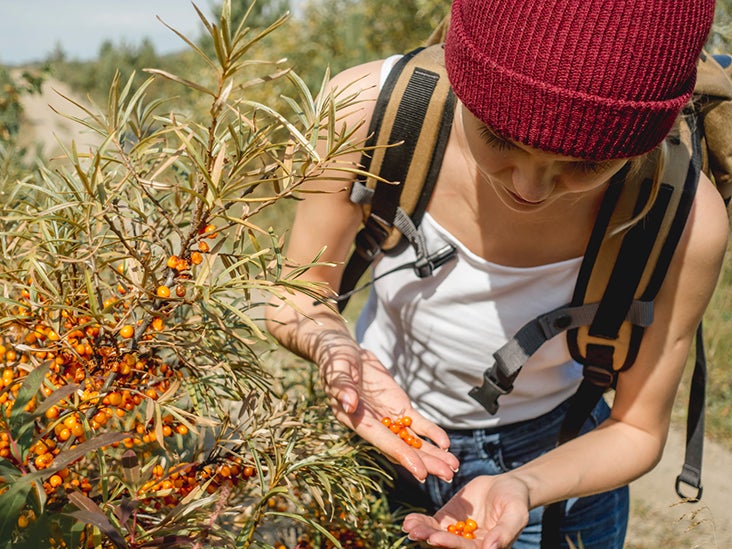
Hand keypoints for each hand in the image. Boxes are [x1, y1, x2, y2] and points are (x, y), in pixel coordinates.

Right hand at [315, 330, 458, 481]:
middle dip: (425, 462)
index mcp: (356, 419)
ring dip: (432, 454)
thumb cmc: (336, 361)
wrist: (345, 351)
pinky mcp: (398, 407)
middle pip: (402, 447)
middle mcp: (374, 425)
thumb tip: (349, 403)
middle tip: (448, 475)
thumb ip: (341, 387)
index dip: (402, 455)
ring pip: (413, 440)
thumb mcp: (337, 371)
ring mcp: (388, 418)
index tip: (420, 472)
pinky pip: (417, 423)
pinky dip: (432, 433)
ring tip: (453, 467)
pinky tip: (446, 444)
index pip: (382, 441)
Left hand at [402, 475, 530, 547]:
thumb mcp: (515, 514)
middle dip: (430, 539)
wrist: (507, 486)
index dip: (451, 544)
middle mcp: (469, 544)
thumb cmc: (516, 501)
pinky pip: (432, 524)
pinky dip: (421, 522)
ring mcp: (457, 533)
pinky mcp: (449, 520)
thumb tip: (492, 548)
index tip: (435, 538)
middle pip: (447, 545)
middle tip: (415, 533)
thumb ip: (505, 531)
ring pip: (436, 536)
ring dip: (422, 532)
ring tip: (408, 526)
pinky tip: (409, 520)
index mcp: (487, 547)